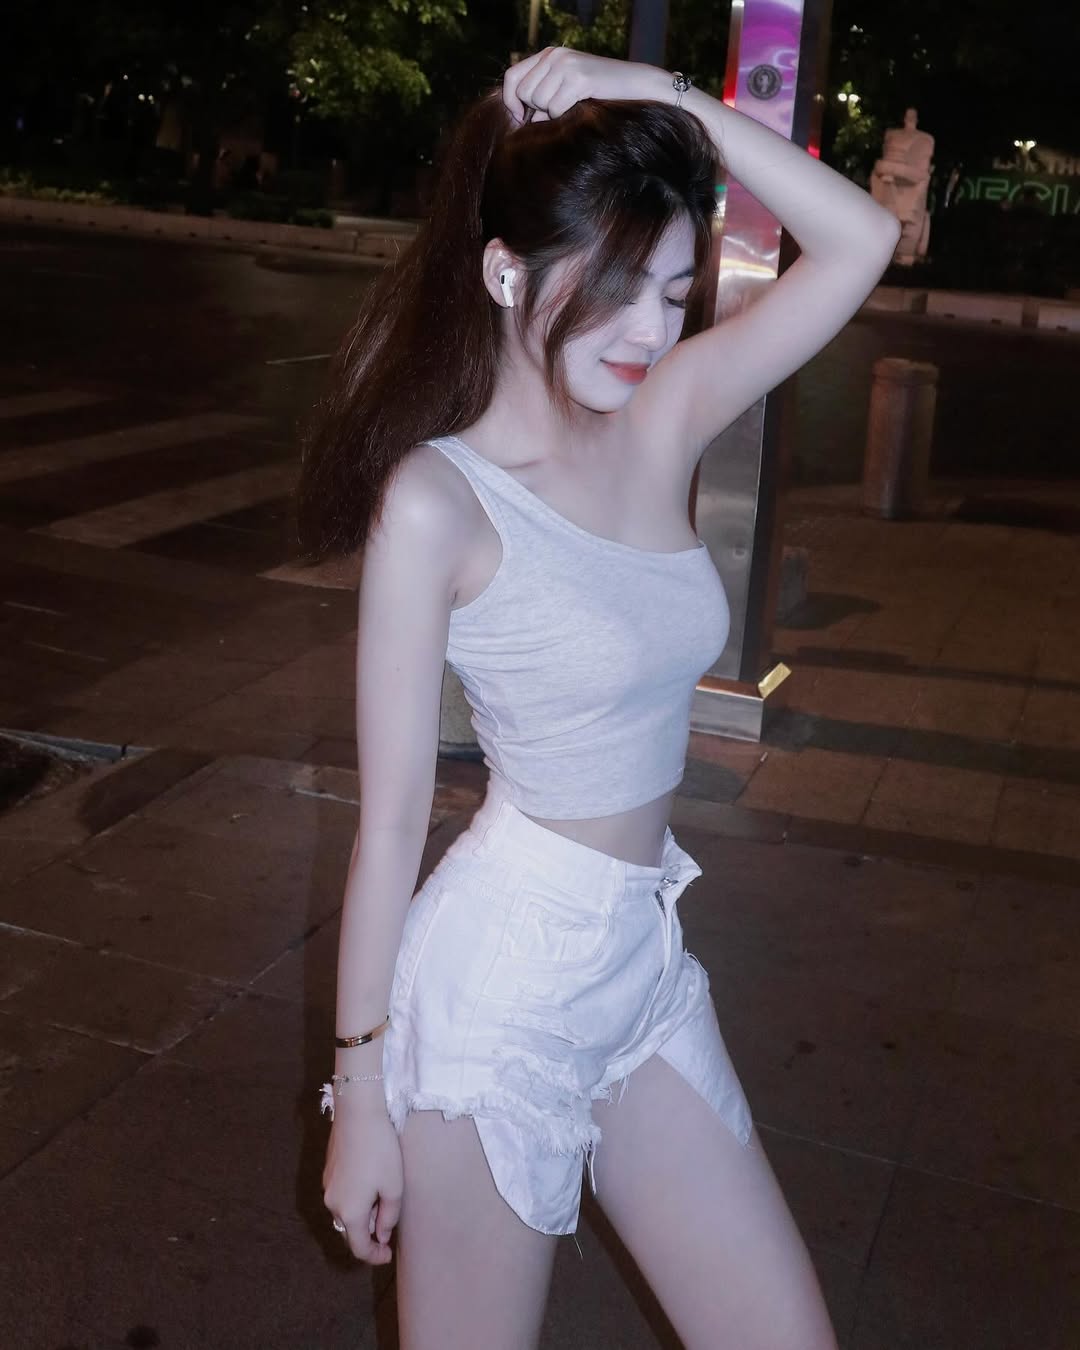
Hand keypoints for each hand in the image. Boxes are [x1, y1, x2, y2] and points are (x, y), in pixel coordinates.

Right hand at [322, 1103, 403, 1264]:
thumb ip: (388, 1217)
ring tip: (382, 1202)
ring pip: (345, 1213)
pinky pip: (341, 1196)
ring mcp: (327, 1187)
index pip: (358, 1247)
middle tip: (388, 1228)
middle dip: (368, 1234)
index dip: (374, 1256)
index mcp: (350, 1213)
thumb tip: (381, 1234)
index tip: (388, 1254)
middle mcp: (333, 1204)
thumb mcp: (393, 1187)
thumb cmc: (380, 1151)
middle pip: (349, 1231)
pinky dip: (355, 1201)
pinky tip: (370, 1185)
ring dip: (362, 1216)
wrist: (358, 1114)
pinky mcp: (328, 1171)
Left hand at [503, 48, 658, 123]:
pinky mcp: (578, 78)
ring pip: (539, 102)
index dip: (510, 100)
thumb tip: (522, 118)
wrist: (635, 84)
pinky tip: (579, 107)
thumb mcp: (566, 89)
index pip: (512, 76)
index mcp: (548, 54)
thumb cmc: (600, 93)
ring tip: (571, 105)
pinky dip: (564, 116)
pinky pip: (555, 109)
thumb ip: (543, 96)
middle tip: (558, 109)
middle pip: (524, 93)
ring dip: (552, 113)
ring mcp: (566, 64)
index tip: (519, 117)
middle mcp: (554, 55)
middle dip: (536, 109)